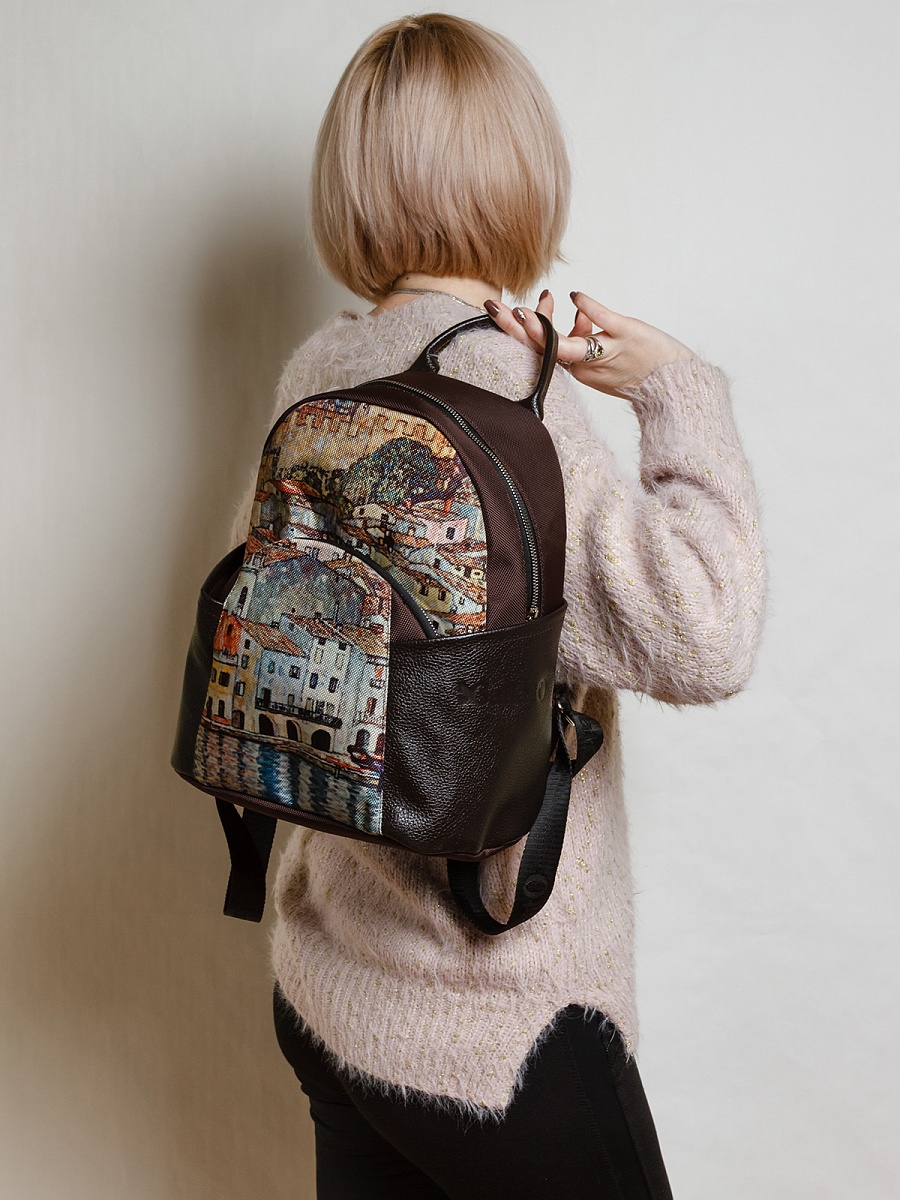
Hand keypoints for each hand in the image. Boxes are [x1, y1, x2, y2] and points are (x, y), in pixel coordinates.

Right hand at [484, 290, 697, 399]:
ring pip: (568, 344)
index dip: (522, 332)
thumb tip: (574, 311)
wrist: (676, 385)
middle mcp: (588, 363)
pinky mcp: (628, 335)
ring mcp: (607, 350)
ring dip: (543, 329)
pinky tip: (574, 297)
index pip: (542, 350)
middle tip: (494, 308)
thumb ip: (587, 334)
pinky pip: (605, 321)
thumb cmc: (643, 368)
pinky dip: (589, 308)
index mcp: (579, 368)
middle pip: (544, 348)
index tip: (514, 309)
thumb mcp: (606, 355)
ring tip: (525, 310)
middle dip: (516, 329)